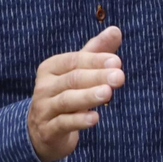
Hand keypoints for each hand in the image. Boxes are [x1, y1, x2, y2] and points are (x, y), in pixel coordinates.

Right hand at [27, 26, 124, 161]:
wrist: (42, 131)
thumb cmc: (65, 94)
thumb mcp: (77, 72)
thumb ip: (96, 52)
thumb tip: (116, 30)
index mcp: (51, 68)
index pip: (74, 60)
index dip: (95, 60)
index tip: (117, 62)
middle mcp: (44, 87)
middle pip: (72, 79)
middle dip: (97, 76)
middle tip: (120, 76)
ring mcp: (44, 109)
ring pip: (67, 100)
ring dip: (88, 96)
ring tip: (108, 93)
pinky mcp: (48, 130)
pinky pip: (63, 123)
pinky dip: (79, 120)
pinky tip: (95, 118)